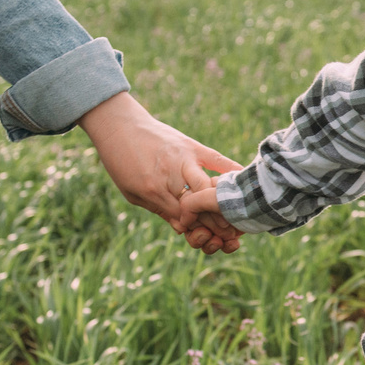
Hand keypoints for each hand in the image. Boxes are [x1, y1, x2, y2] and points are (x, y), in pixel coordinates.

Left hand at [76, 92, 241, 252]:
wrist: (118, 125)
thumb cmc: (122, 161)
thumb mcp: (133, 193)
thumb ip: (161, 211)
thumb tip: (185, 228)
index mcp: (153, 191)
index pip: (185, 221)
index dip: (200, 233)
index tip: (211, 239)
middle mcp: (172, 176)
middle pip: (203, 209)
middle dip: (218, 225)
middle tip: (228, 235)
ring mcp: (185, 159)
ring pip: (214, 189)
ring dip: (226, 207)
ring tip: (233, 216)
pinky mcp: (193, 146)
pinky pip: (219, 161)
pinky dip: (234, 173)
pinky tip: (246, 186)